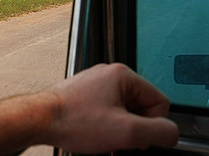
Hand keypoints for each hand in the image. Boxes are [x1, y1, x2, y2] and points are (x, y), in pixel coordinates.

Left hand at [45, 63, 178, 152]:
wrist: (39, 120)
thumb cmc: (72, 120)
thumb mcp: (126, 131)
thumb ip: (158, 131)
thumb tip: (169, 132)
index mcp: (122, 75)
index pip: (159, 102)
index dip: (150, 124)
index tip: (134, 135)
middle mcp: (108, 75)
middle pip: (140, 106)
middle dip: (132, 125)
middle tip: (115, 135)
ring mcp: (94, 84)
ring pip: (123, 110)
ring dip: (117, 126)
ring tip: (99, 133)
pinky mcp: (83, 94)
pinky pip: (106, 111)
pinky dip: (103, 124)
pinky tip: (90, 131)